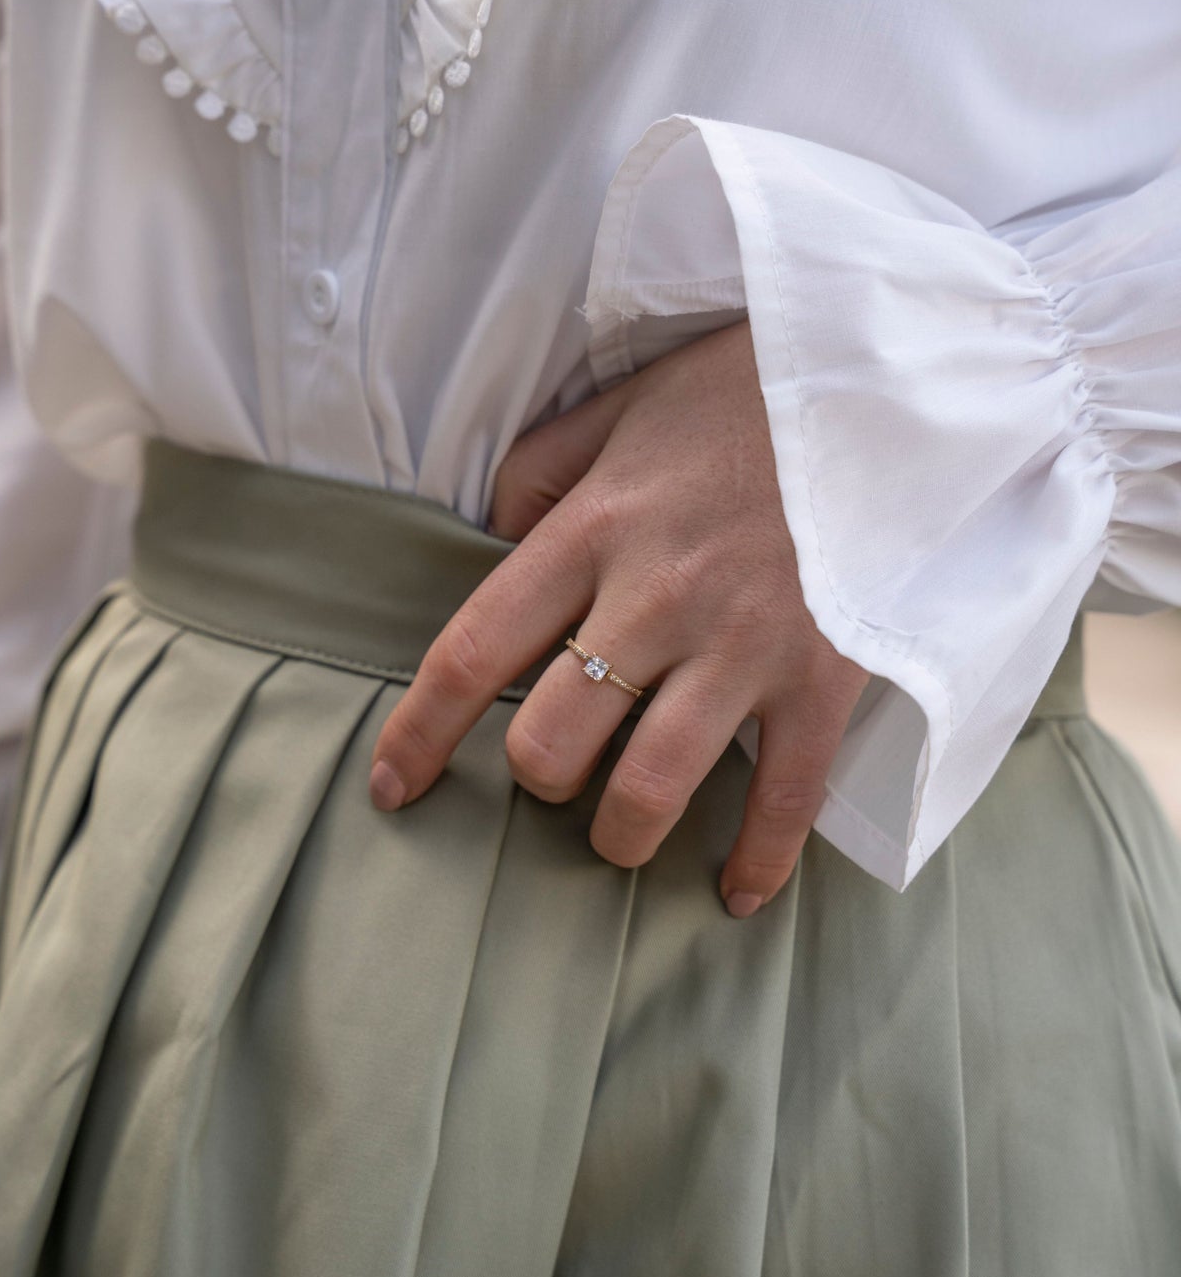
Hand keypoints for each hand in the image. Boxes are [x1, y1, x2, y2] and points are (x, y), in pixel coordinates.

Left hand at [370, 321, 869, 914]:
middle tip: (556, 772)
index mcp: (594, 530)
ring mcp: (744, 646)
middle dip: (537, 782)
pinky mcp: (824, 678)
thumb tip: (490, 542)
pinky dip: (758, 862)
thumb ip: (538, 473)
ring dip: (620, 835)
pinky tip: (737, 893)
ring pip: (649, 790)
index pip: (474, 652)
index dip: (418, 734)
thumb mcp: (619, 407)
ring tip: (621, 834)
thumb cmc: (742, 396)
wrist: (885, 383)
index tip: (391, 788)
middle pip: (550, 744)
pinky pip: (784, 800)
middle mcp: (657, 598)